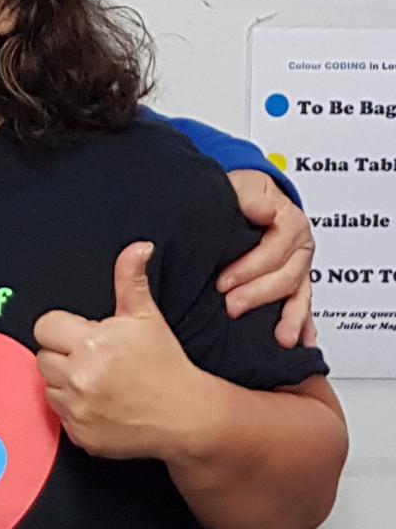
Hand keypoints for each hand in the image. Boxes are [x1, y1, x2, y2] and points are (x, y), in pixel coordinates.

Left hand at [33, 243, 202, 459]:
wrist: (185, 416)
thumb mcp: (147, 318)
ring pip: (48, 386)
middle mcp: (79, 376)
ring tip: (97, 381)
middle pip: (43, 356)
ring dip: (65, 382)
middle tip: (93, 359)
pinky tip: (99, 403)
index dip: (63, 328)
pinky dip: (74, 410)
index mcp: (92, 343)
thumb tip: (138, 248)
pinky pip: (59, 416)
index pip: (45, 327)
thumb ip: (131, 280)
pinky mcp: (79, 435)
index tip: (82, 335)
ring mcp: (77, 409)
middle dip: (63, 355)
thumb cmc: (166, 364)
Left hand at [220, 170, 315, 348]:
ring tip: (281, 338)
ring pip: (299, 297)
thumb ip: (252, 197)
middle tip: (232, 307)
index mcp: (290, 223)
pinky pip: (303, 309)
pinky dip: (304, 327)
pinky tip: (301, 343)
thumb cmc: (242, 195)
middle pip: (286, 277)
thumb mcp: (243, 185)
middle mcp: (300, 249)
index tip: (224, 281)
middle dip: (258, 294)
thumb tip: (267, 211)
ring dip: (290, 319)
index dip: (249, 267)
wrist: (244, 201)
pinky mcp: (294, 286)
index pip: (274, 250)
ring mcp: (299, 269)